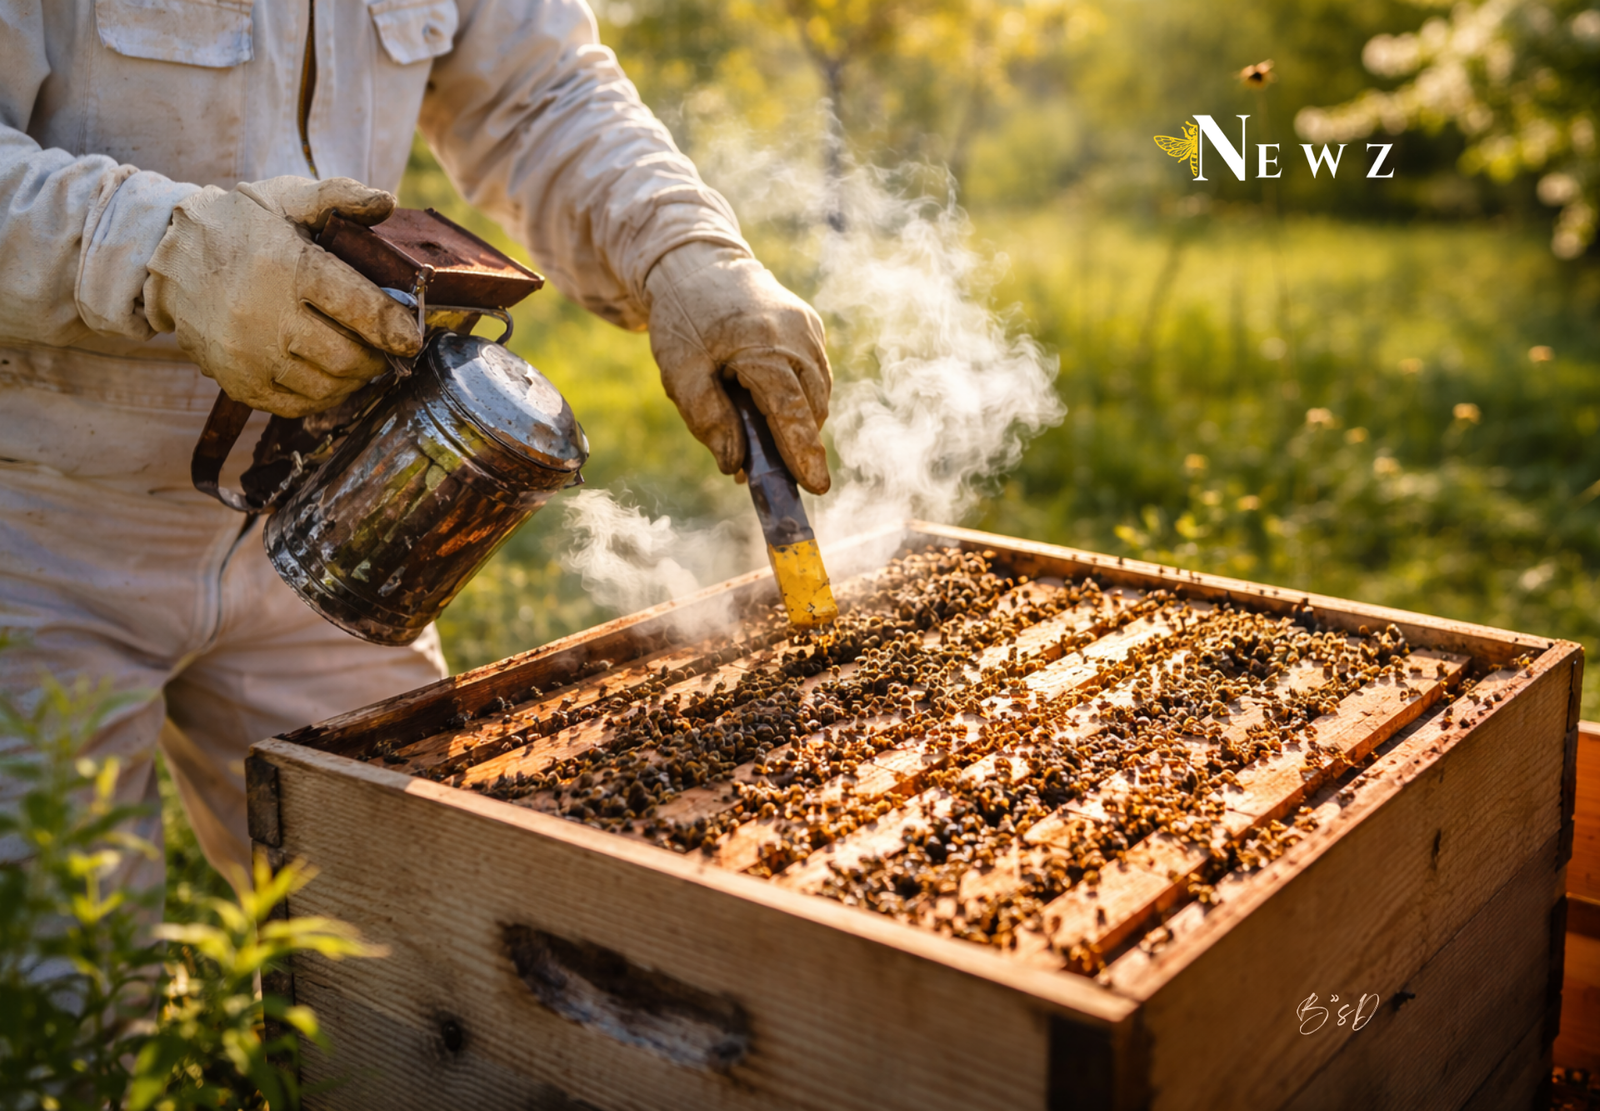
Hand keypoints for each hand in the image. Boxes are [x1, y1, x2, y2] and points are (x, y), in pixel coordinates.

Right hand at [143, 176, 421, 417]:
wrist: (165, 257)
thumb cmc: (239, 226)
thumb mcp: (285, 198)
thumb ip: (338, 196)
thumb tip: (387, 202)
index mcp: (286, 266)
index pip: (360, 308)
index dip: (396, 328)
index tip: (412, 337)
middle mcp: (264, 315)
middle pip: (347, 356)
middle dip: (378, 357)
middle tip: (387, 349)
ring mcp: (248, 354)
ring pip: (326, 385)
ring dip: (354, 378)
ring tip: (360, 360)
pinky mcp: (237, 382)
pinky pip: (297, 405)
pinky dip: (323, 396)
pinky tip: (330, 376)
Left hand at [645, 243, 831, 493]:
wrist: (697, 262)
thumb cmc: (683, 318)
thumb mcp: (679, 372)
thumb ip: (707, 419)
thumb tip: (734, 465)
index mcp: (761, 344)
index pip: (790, 409)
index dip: (803, 451)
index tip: (817, 486)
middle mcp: (796, 335)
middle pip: (812, 406)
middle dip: (799, 443)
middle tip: (773, 473)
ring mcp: (809, 328)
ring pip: (818, 394)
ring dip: (799, 422)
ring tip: (763, 436)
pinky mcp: (811, 326)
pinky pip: (815, 375)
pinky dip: (799, 398)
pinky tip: (770, 405)